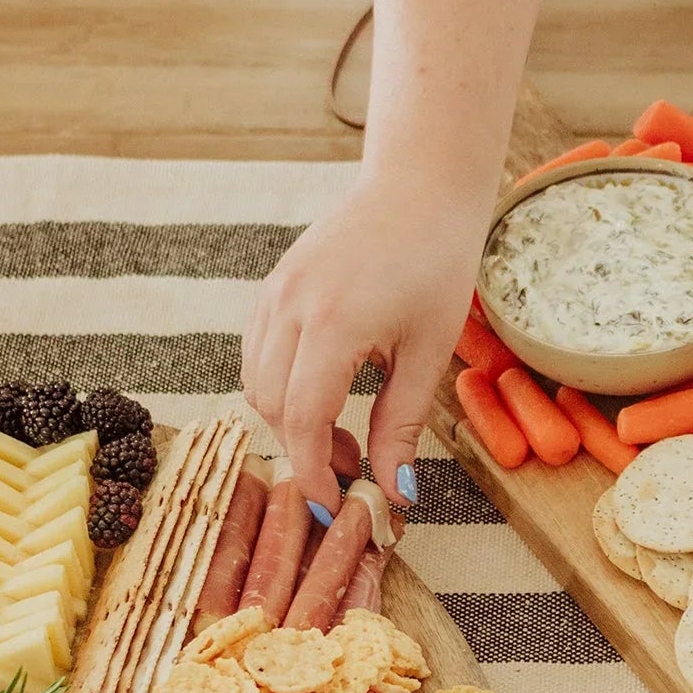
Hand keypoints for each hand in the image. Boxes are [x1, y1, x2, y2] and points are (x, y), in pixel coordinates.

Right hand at [242, 166, 485, 515]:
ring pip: (256, 380)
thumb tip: (394, 492)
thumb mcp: (428, 351)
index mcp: (333, 322)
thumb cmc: (437, 262)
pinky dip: (280, 385)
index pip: (302, 418)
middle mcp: (290, 306)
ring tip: (343, 434)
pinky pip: (257, 351)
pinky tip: (325, 392)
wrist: (419, 187)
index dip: (313, 471)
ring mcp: (274, 292)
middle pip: (271, 405)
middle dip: (304, 449)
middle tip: (352, 468)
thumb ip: (403, 424)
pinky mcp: (273, 286)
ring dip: (290, 419)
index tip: (334, 505)